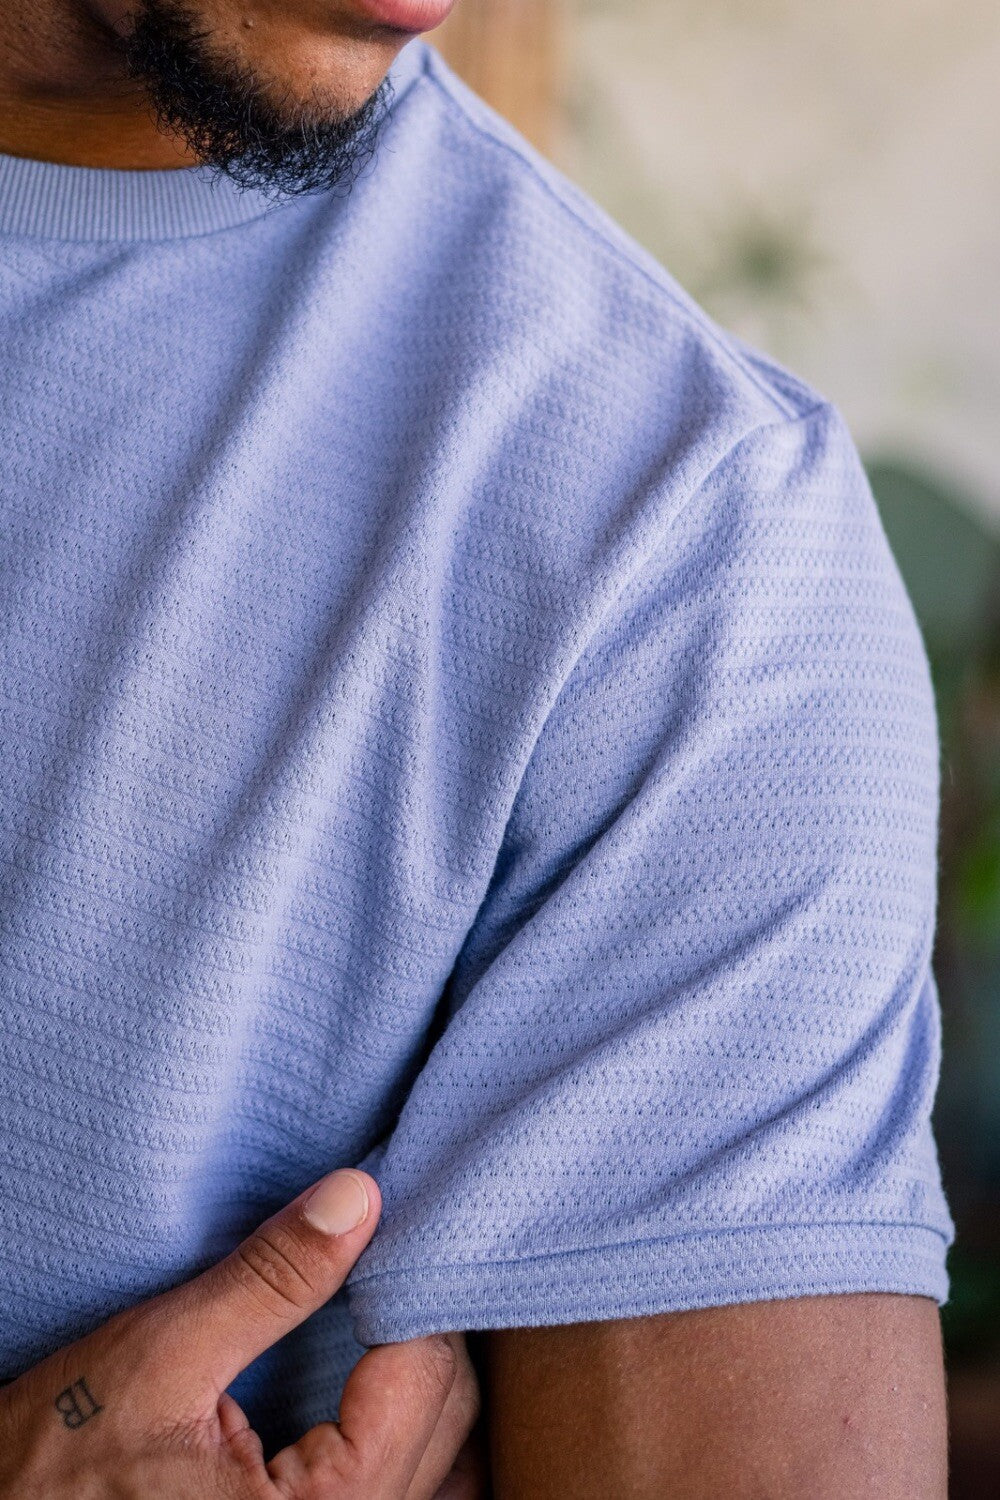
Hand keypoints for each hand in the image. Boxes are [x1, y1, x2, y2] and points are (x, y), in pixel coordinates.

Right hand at [0, 1168, 480, 1498]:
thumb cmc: (56, 1470)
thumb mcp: (159, 1358)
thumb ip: (270, 1281)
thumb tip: (359, 1196)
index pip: (426, 1381)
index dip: (410, 1292)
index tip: (385, 1228)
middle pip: (449, 1424)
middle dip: (423, 1332)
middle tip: (382, 1259)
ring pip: (446, 1467)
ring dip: (429, 1390)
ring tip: (388, 1316)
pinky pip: (410, 1494)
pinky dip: (411, 1438)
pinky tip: (382, 1389)